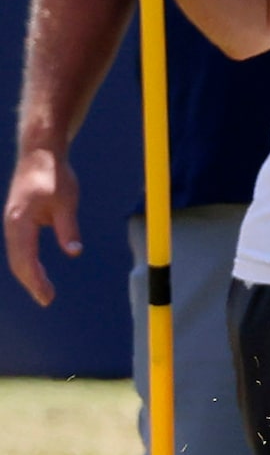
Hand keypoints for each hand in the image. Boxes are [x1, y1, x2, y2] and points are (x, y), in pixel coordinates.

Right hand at [3, 145, 81, 306]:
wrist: (40, 154)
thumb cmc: (54, 175)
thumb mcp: (67, 202)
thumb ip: (68, 228)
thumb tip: (73, 252)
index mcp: (21, 221)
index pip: (26, 258)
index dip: (35, 280)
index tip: (46, 296)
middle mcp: (12, 223)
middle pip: (18, 260)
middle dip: (31, 282)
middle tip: (47, 300)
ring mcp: (13, 221)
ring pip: (17, 254)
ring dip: (28, 274)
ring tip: (43, 292)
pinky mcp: (18, 219)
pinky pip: (20, 246)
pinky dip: (27, 262)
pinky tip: (36, 272)